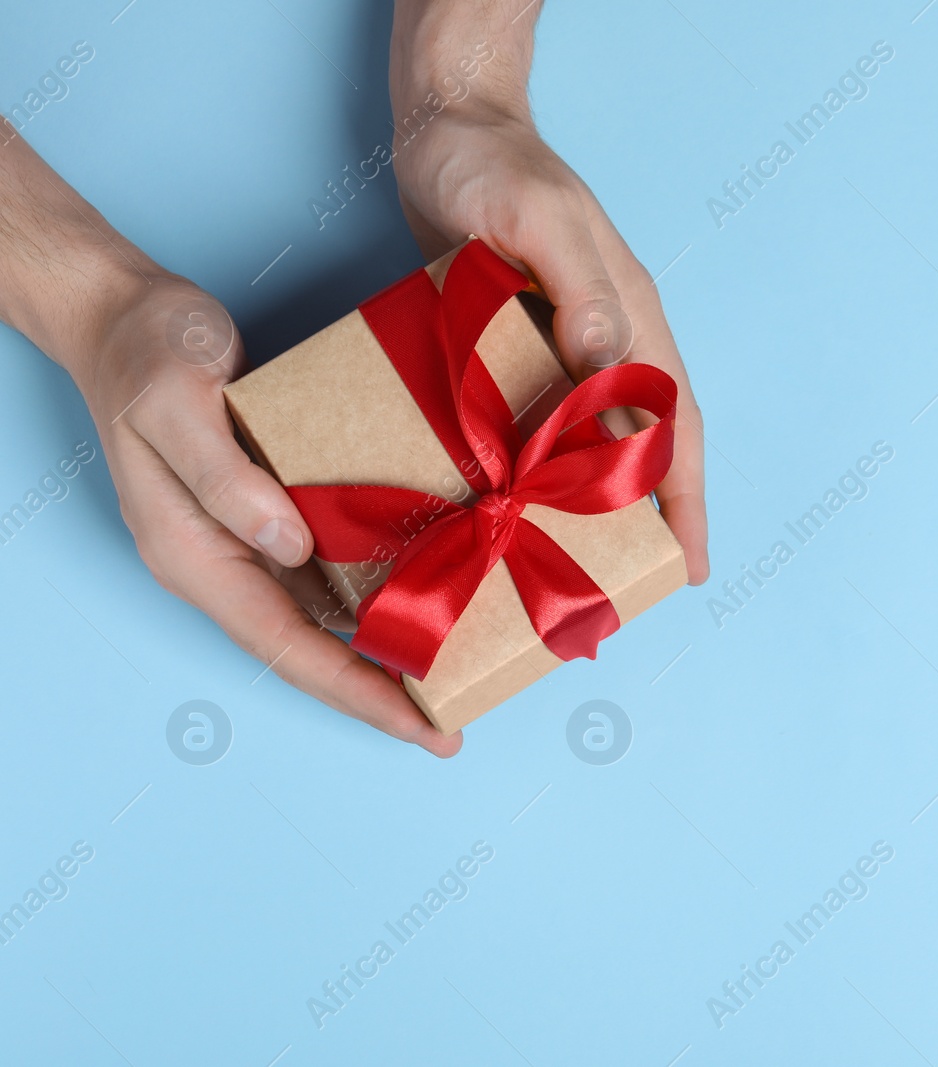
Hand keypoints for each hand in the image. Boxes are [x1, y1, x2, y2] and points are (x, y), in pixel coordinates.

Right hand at [76, 273, 462, 756]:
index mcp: (194, 555)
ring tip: (456, 676)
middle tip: (452, 728)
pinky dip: (379, 588)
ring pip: (325, 614)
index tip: (420, 725)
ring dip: (384, 648)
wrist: (129, 314)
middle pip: (311, 647)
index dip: (355, 691)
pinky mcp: (274, 508)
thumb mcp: (177, 402)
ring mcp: (250, 539)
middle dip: (380, 692)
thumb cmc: (148, 350)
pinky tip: (430, 593)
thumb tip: (290, 546)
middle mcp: (225, 562)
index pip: (285, 647)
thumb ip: (227, 479)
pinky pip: (332, 566)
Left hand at [391, 101, 709, 584]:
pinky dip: (527, 470)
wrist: (444, 126)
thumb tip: (611, 368)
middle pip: (639, 449)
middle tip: (622, 595)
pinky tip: (502, 505)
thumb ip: (582, 291)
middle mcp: (604, 343)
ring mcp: (559, 348)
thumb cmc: (493, 164)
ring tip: (565, 570)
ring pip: (585, 444)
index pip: (673, 427)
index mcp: (629, 319)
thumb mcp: (539, 219)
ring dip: (583, 507)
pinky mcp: (511, 348)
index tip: (685, 569)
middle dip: (640, 524)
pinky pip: (530, 423)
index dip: (682, 502)